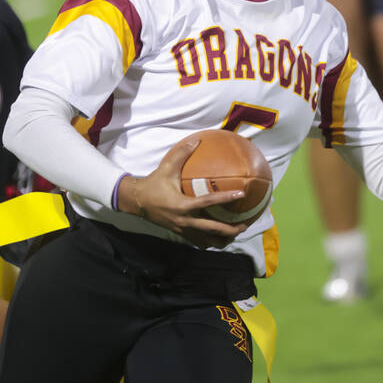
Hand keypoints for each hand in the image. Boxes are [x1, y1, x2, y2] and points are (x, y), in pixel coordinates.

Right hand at [116, 138, 247, 248]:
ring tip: (235, 233)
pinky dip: (211, 241)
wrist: (137, 202)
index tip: (242, 193)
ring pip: (208, 241)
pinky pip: (200, 242)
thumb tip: (197, 140)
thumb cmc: (153, 184)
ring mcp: (183, 230)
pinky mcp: (181, 234)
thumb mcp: (166, 167)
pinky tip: (218, 237)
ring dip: (223, 240)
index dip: (226, 198)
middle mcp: (185, 220)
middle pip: (213, 230)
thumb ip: (182, 153)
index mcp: (183, 205)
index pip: (209, 202)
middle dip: (231, 230)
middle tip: (245, 223)